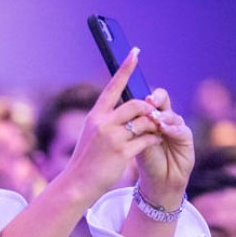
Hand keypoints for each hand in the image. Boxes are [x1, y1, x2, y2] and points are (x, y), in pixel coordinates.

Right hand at [61, 48, 162, 204]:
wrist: (77, 184)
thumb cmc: (86, 161)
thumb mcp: (92, 135)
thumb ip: (107, 120)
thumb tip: (128, 109)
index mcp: (95, 116)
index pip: (112, 86)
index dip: (125, 68)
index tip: (135, 52)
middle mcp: (103, 123)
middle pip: (136, 104)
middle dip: (149, 110)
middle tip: (155, 117)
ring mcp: (112, 137)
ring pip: (144, 121)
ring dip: (155, 125)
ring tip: (157, 131)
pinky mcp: (122, 152)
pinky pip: (147, 139)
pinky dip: (155, 139)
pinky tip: (156, 142)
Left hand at [135, 88, 194, 209]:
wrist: (158, 181)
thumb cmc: (144, 161)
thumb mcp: (135, 142)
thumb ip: (132, 127)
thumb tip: (120, 111)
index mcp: (150, 117)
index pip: (148, 99)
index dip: (143, 94)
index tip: (136, 93)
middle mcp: (164, 118)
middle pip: (163, 100)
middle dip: (156, 99)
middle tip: (149, 101)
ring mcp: (176, 126)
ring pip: (171, 115)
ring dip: (163, 116)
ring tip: (155, 119)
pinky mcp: (186, 138)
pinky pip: (181, 130)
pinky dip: (172, 129)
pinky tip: (164, 129)